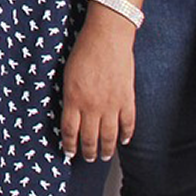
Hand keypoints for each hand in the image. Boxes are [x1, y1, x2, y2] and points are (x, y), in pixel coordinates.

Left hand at [61, 15, 135, 161]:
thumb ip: (69, 96)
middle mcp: (92, 106)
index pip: (69, 131)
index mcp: (73, 99)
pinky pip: (128, 123)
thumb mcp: (67, 74)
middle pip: (89, 138)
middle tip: (88, 158)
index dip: (69, 145)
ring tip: (103, 156)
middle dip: (87, 152)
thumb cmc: (84, 50)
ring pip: (109, 136)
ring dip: (106, 149)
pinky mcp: (127, 98)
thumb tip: (71, 113)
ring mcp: (111, 104)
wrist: (107, 36)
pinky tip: (125, 140)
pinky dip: (127, 134)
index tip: (69, 152)